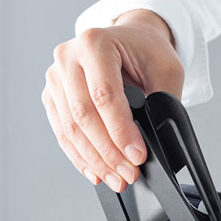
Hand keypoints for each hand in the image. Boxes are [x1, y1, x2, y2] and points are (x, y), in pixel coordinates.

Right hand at [42, 9, 183, 191]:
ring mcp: (56, 78)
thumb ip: (163, 100)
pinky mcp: (53, 96)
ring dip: (94, 160)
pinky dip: (80, 157)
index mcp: (95, 43)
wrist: (130, 41)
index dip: (120, 131)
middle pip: (83, 115)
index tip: (136, 156)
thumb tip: (155, 138)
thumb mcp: (167, 69)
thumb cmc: (147, 52)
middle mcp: (68, 58)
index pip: (104, 95)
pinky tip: (96, 172)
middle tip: (128, 174)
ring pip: (70, 129)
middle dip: (108, 152)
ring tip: (116, 179)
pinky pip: (63, 133)